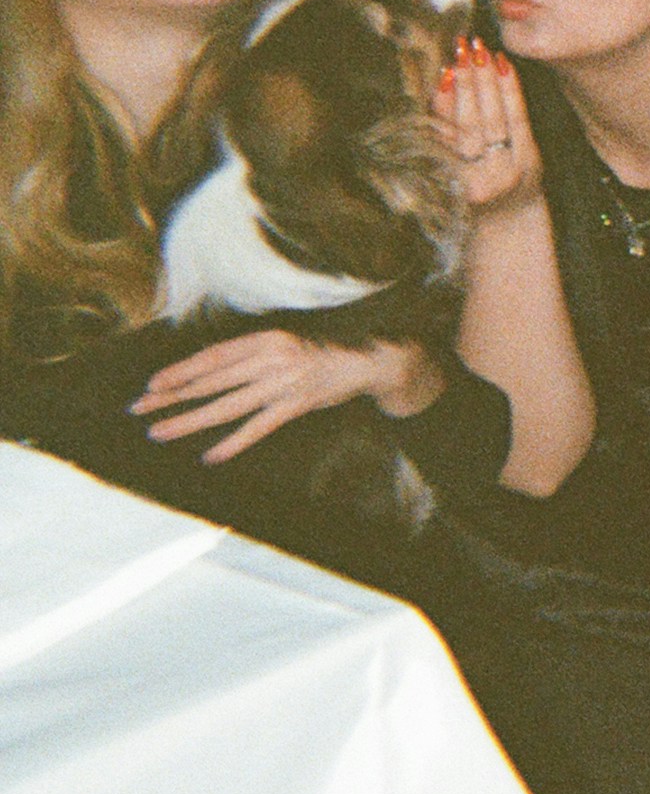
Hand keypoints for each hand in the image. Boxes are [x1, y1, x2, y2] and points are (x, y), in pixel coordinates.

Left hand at [132, 332, 443, 462]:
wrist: (365, 361)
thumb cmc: (319, 353)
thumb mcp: (282, 343)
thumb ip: (250, 354)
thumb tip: (209, 372)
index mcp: (264, 338)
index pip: (212, 357)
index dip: (180, 371)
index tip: (152, 386)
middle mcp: (270, 358)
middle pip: (211, 381)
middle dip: (172, 396)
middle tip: (140, 408)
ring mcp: (283, 383)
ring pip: (226, 405)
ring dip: (190, 420)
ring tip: (160, 431)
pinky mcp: (296, 405)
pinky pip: (258, 427)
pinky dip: (234, 442)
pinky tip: (211, 455)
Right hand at [433, 38, 542, 215]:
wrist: (509, 219)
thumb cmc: (469, 187)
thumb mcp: (446, 167)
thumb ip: (439, 132)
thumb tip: (438, 82)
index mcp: (448, 183)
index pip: (441, 133)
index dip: (441, 99)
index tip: (441, 69)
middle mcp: (477, 180)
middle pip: (467, 122)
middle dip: (464, 82)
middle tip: (460, 48)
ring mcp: (506, 171)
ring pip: (492, 117)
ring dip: (485, 79)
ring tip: (478, 49)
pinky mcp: (529, 161)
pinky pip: (518, 118)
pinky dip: (510, 89)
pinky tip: (503, 64)